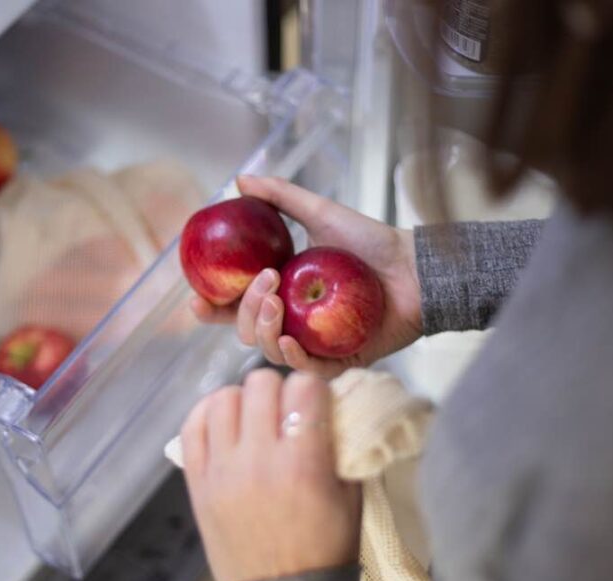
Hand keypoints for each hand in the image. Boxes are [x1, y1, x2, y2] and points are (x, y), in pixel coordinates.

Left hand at [181, 369, 361, 580]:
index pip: (304, 389)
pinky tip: (223, 419)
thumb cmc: (326, 549)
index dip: (313, 388)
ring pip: (222, 399)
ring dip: (242, 399)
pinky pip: (191, 427)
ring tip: (252, 414)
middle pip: (260, 385)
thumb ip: (341, 446)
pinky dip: (207, 414)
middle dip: (278, 389)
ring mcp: (222, 472)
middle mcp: (258, 461)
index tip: (314, 400)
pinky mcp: (198, 484)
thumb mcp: (351, 495)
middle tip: (284, 407)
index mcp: (303, 464)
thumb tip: (329, 406)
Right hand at [191, 176, 422, 377]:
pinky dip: (294, 357)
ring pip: (271, 352)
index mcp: (283, 294)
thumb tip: (240, 180)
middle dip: (244, 312)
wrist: (416, 267)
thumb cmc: (373, 242)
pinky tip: (290, 340)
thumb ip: (280, 197)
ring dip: (264, 330)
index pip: (237, 307)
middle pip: (248, 331)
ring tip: (277, 303)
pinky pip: (308, 369)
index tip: (196, 299)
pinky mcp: (342, 361)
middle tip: (265, 284)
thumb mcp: (322, 213)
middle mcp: (295, 322)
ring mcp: (316, 344)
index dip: (212, 309)